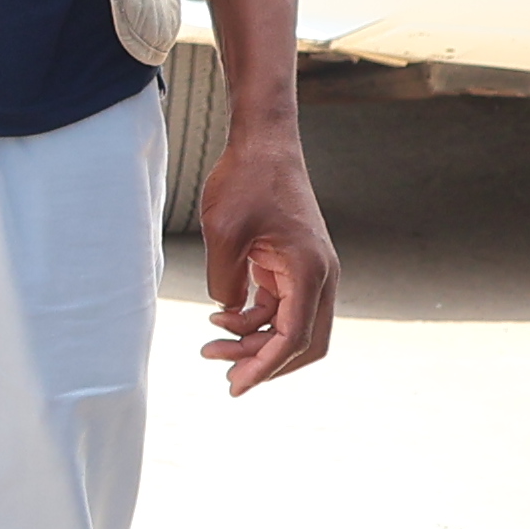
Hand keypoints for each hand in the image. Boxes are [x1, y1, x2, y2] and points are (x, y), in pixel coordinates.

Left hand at [193, 120, 338, 394]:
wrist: (262, 142)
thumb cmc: (246, 181)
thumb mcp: (223, 235)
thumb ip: (225, 285)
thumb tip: (228, 314)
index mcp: (310, 270)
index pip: (293, 337)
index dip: (264, 367)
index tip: (236, 386)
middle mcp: (319, 275)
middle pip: (304, 343)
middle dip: (265, 363)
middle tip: (226, 378)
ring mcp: (308, 271)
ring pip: (288, 327)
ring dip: (253, 342)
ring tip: (210, 347)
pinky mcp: (293, 265)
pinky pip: (278, 308)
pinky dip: (252, 319)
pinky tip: (220, 317)